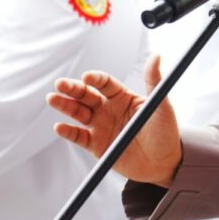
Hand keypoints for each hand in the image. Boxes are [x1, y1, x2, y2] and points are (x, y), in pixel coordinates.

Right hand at [46, 55, 182, 185]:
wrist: (164, 163)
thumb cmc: (165, 131)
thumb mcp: (161, 106)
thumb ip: (155, 81)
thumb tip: (156, 56)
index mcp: (123, 97)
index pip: (105, 83)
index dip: (95, 79)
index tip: (87, 77)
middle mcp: (109, 109)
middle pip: (86, 95)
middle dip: (72, 89)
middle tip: (60, 84)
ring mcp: (101, 126)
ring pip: (78, 113)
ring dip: (65, 106)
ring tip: (52, 98)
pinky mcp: (96, 145)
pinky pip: (79, 137)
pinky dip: (68, 132)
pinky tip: (60, 127)